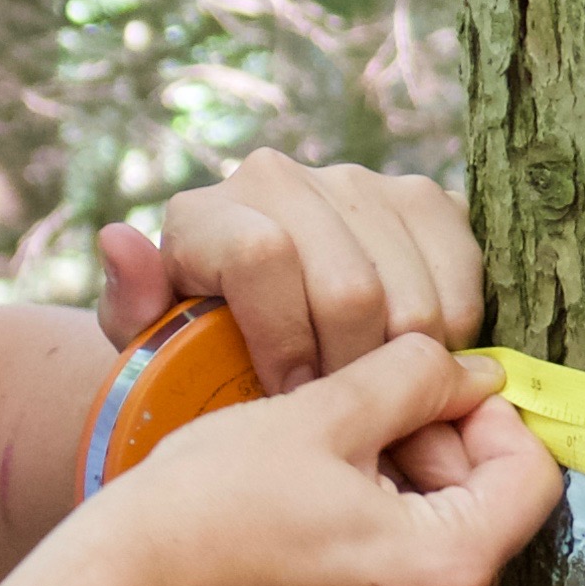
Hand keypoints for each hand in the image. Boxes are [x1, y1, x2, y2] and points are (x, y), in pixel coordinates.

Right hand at [80, 331, 558, 585]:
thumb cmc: (210, 500)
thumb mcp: (322, 413)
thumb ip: (415, 380)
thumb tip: (478, 370)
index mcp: (446, 572)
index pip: (531, 477)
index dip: (490, 414)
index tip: (428, 383)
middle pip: (490, 510)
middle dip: (443, 446)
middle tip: (365, 408)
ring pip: (445, 539)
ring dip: (409, 480)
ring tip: (332, 446)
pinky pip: (403, 576)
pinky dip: (381, 525)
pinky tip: (315, 493)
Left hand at [96, 155, 489, 488]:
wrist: (249, 324)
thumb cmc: (194, 352)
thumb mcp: (150, 347)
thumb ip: (132, 304)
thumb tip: (119, 240)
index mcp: (207, 211)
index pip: (263, 255)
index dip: (284, 342)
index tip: (288, 395)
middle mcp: (283, 178)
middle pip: (351, 288)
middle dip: (348, 369)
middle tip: (339, 407)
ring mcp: (362, 182)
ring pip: (416, 297)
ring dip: (401, 364)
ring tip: (370, 389)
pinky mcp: (428, 201)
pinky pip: (464, 284)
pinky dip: (450, 339)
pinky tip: (406, 358)